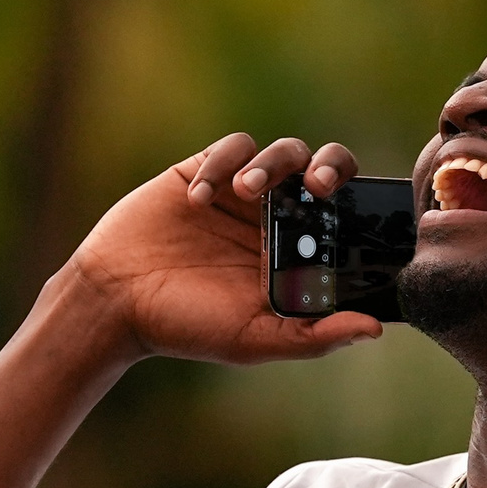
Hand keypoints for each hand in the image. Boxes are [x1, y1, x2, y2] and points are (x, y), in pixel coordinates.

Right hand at [62, 133, 383, 365]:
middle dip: (331, 166)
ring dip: (272, 165)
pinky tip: (199, 200)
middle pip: (325, 169)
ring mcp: (242, 193)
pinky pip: (230, 148)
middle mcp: (278, 218)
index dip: (359, 205)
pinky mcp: (205, 171)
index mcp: (299, 254)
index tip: (353, 212)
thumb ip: (314, 335)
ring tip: (244, 192)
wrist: (114, 300)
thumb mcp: (255, 339)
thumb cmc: (187, 326)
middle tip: (317, 185)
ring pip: (283, 152)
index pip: (346, 217)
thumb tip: (372, 329)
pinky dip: (221, 164)